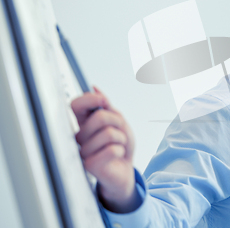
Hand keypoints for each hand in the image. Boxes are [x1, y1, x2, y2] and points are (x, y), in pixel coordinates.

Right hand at [71, 87, 139, 212]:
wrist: (124, 170)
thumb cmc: (120, 145)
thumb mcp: (118, 121)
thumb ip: (107, 106)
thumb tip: (95, 89)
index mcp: (84, 123)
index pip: (76, 105)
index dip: (90, 99)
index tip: (103, 101)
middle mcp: (80, 136)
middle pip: (100, 117)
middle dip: (118, 121)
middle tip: (119, 131)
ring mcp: (83, 151)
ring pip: (109, 133)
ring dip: (121, 139)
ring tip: (118, 146)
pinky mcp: (90, 164)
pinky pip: (113, 149)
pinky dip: (121, 150)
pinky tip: (116, 156)